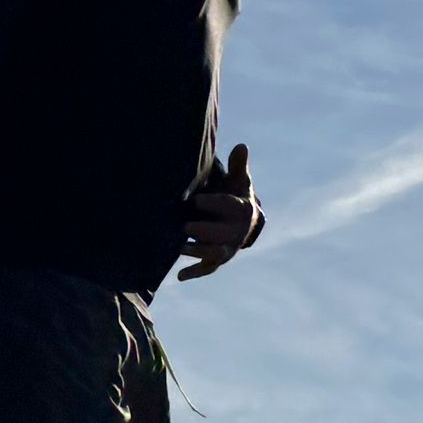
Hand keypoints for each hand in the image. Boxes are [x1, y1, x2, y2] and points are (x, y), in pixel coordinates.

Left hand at [179, 143, 261, 279]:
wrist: (243, 222)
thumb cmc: (235, 196)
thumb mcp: (239, 180)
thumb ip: (239, 166)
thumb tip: (241, 145)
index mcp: (242, 209)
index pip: (231, 207)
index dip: (215, 203)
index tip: (197, 200)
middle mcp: (237, 231)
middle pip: (223, 234)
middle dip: (205, 230)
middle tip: (185, 226)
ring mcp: (227, 247)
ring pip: (215, 254)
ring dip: (198, 252)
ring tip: (181, 247)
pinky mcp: (217, 259)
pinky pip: (207, 269)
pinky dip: (195, 273)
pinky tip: (179, 276)